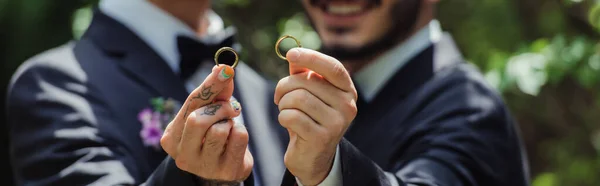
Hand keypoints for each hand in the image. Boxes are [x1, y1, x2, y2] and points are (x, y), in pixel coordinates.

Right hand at [161, 65, 252, 182]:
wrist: (224, 169)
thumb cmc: (212, 136)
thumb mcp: (209, 113)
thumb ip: (215, 93)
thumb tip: (222, 69)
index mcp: (171, 138)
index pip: (190, 105)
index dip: (209, 85)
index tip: (224, 70)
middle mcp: (182, 154)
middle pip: (198, 120)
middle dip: (220, 108)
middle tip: (231, 109)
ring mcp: (203, 166)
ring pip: (219, 130)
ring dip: (230, 123)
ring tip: (228, 128)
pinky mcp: (226, 170)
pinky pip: (238, 138)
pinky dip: (241, 133)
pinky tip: (235, 141)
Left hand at [274, 48, 357, 184]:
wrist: (312, 157)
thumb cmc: (309, 119)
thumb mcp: (309, 93)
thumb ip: (303, 73)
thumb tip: (293, 52)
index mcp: (347, 90)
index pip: (333, 67)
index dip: (311, 57)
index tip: (290, 54)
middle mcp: (348, 105)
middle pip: (307, 82)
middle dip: (285, 86)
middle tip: (280, 96)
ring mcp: (337, 123)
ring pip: (298, 98)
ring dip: (283, 103)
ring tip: (285, 110)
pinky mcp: (322, 138)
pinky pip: (292, 116)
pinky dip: (283, 117)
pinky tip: (287, 123)